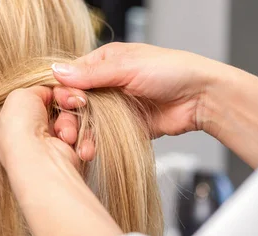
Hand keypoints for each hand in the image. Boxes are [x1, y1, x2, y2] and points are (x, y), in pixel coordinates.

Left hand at [0, 86, 78, 170]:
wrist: (38, 158)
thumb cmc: (22, 126)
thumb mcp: (20, 94)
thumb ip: (37, 89)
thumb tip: (49, 92)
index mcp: (7, 121)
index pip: (32, 100)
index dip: (47, 94)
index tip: (57, 91)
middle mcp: (24, 135)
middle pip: (55, 109)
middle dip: (66, 106)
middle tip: (71, 104)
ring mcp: (44, 146)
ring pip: (69, 122)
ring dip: (71, 124)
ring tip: (67, 135)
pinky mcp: (64, 156)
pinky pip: (80, 138)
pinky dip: (82, 139)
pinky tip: (75, 144)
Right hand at [52, 42, 257, 167]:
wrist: (202, 97)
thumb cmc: (171, 70)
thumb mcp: (128, 67)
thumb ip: (91, 74)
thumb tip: (56, 72)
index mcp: (103, 62)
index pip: (71, 77)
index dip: (64, 91)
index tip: (67, 103)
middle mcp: (106, 83)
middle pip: (74, 102)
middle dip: (67, 117)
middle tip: (66, 131)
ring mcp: (114, 106)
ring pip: (85, 121)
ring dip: (78, 133)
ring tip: (76, 145)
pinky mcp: (123, 127)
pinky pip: (101, 136)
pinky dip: (93, 143)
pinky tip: (88, 151)